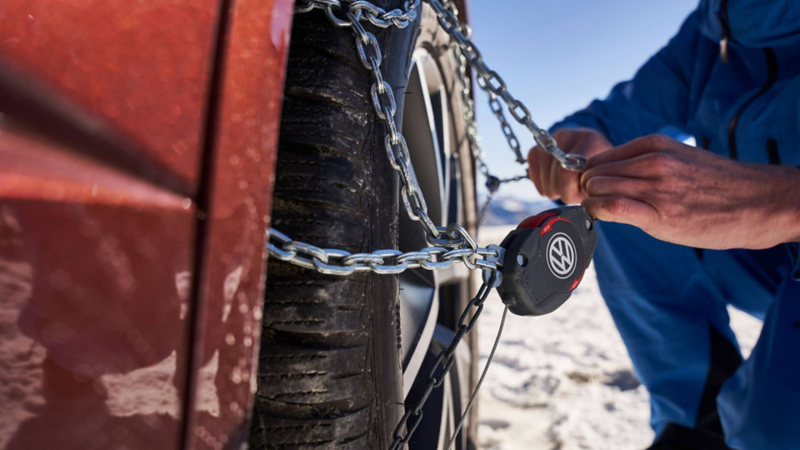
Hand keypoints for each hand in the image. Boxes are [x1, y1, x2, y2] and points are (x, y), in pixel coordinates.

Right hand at [528, 128, 611, 203]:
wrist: (589, 150)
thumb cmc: (596, 168)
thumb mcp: (601, 176)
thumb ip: (591, 187)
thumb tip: (575, 203)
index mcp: (590, 141)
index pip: (567, 173)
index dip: (570, 191)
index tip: (579, 192)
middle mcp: (567, 135)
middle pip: (554, 177)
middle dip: (562, 191)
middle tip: (572, 188)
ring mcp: (549, 140)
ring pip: (543, 180)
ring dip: (552, 190)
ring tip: (564, 184)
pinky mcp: (536, 148)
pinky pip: (533, 175)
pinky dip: (542, 185)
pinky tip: (553, 182)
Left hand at [580, 134, 799, 249]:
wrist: (758, 202)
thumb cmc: (716, 185)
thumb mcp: (678, 158)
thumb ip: (644, 163)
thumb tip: (609, 175)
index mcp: (654, 144)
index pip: (599, 158)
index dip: (591, 176)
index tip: (596, 189)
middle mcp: (653, 162)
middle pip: (593, 173)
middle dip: (588, 190)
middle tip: (598, 203)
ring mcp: (656, 187)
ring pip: (597, 188)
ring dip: (591, 203)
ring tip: (603, 212)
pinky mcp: (660, 215)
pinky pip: (611, 208)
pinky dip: (597, 212)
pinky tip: (604, 217)